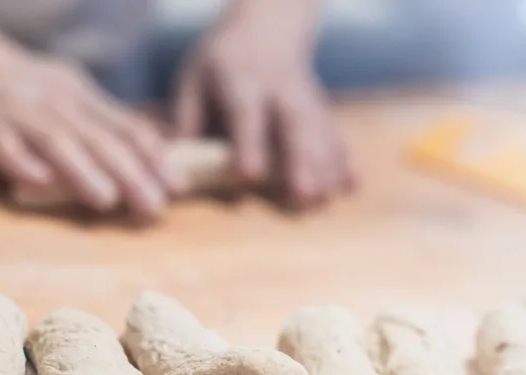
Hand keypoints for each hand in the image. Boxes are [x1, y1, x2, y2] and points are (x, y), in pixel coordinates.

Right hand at [0, 39, 184, 216]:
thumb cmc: (16, 83)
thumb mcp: (65, 90)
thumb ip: (102, 119)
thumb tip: (153, 144)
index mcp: (79, 96)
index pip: (124, 128)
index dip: (154, 158)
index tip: (179, 185)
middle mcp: (54, 105)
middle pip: (98, 140)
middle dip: (130, 174)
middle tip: (155, 206)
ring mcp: (17, 116)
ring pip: (56, 143)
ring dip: (82, 172)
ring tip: (108, 201)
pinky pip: (4, 147)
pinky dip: (22, 165)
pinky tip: (40, 184)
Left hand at [174, 0, 353, 206]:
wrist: (268, 24)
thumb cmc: (221, 60)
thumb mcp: (193, 78)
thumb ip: (185, 119)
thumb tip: (173, 162)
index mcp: (241, 81)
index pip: (246, 114)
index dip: (250, 144)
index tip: (251, 175)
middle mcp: (278, 89)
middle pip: (294, 125)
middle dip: (301, 162)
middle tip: (304, 195)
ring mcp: (305, 97)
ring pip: (320, 132)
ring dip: (326, 167)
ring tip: (326, 199)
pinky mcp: (320, 107)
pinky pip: (335, 132)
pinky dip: (345, 159)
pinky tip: (352, 185)